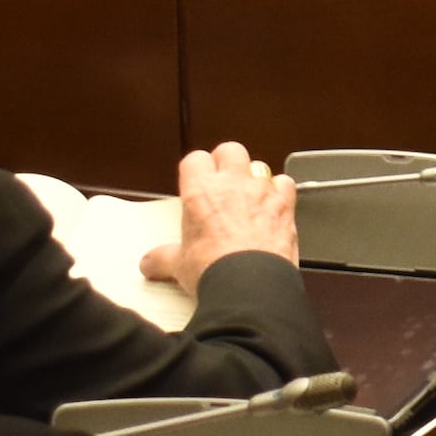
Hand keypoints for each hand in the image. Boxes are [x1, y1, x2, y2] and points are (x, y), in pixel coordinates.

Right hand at [146, 141, 295, 284]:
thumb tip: (150, 263)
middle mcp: (232, 184)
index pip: (195, 160)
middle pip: (230, 150)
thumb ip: (162, 258)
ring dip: (255, 178)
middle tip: (223, 180)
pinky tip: (275, 206)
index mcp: (200, 192)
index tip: (195, 181)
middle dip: (226, 161)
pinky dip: (281, 192)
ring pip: (260, 165)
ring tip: (250, 197)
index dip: (195, 169)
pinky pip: (286, 184)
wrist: (249, 285)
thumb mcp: (178, 265)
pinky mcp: (285, 205)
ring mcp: (261, 192)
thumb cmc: (213, 270)